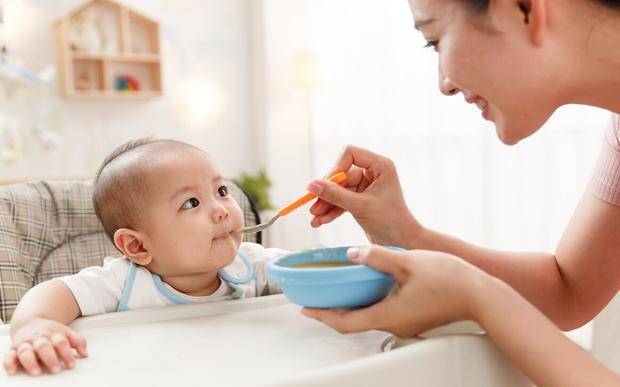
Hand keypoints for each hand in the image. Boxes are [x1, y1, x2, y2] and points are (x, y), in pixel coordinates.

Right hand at [3, 317, 87, 375]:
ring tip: (37, 371)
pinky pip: (8, 356)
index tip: (71, 365)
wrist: (29, 321)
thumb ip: (77, 341)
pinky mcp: (13, 350)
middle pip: (44, 346)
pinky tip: (13, 370)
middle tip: (56, 369)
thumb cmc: (49, 331)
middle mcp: (38, 339)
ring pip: (26, 351)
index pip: (61, 342)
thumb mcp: (65, 332)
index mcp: (52, 334)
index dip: (66, 354)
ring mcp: (25, 344)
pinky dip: (9, 363)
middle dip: (50, 358)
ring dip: (31, 362)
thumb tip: (85, 353)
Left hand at [301, 245, 491, 336]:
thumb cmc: (451, 281)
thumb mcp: (408, 262)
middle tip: (314, 301)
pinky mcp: (414, 317)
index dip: (323, 317)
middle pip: (354, 323)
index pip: (346, 323)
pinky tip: (365, 288)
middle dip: (332, 313)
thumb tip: (352, 254)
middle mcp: (395, 324)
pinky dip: (367, 303)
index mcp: (389, 315)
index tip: (305, 309)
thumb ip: (377, 257)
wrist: (483, 295)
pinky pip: (383, 312)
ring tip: (334, 293)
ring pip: (369, 318)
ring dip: (350, 308)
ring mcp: (405, 322)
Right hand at [308, 145, 421, 247]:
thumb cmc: (390, 221)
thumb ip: (335, 195)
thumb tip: (311, 185)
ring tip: (314, 219)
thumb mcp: (360, 207)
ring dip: (326, 204)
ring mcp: (366, 186)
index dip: (336, 168)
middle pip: (341, 175)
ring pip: (339, 190)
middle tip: (312, 206)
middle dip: (327, 192)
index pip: (350, 153)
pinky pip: (342, 200)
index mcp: (380, 166)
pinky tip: (321, 221)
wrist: (402, 242)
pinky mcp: (361, 199)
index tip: (326, 185)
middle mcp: (373, 172)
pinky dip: (332, 210)